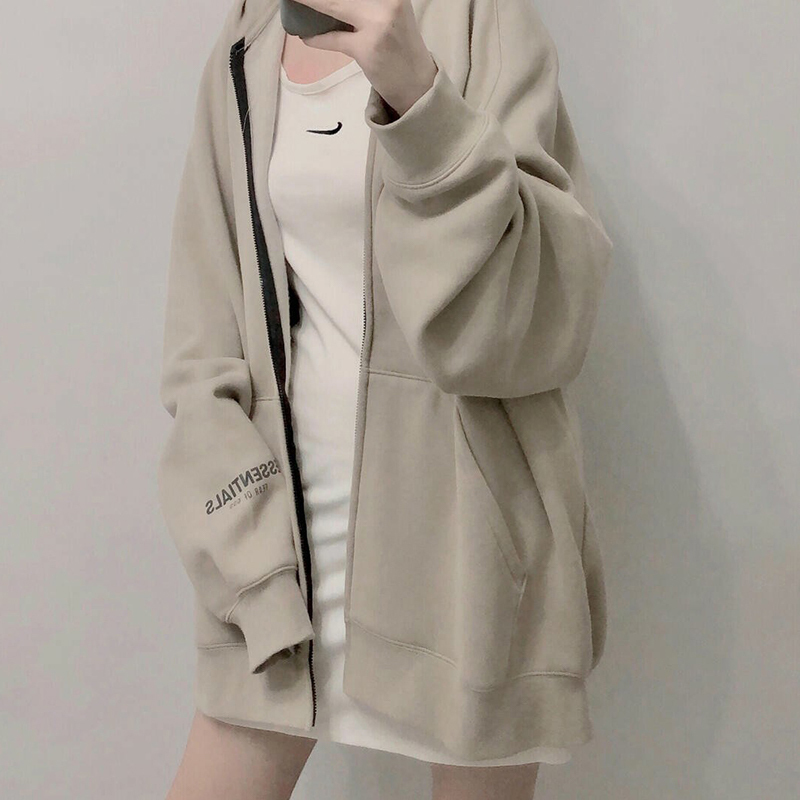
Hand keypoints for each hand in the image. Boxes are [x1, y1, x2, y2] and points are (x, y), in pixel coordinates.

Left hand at [292, 0, 437, 116]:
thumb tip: (331, 3)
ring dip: (310, 3)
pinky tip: (306, 37)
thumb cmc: (402, 49)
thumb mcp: (391, 15)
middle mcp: (388, 3)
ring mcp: (378, 26)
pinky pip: (334, 39)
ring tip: (295, 2)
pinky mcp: (367, 48)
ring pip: (334, 7)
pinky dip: (317, 38)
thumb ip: (368, 4)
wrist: (419, 85)